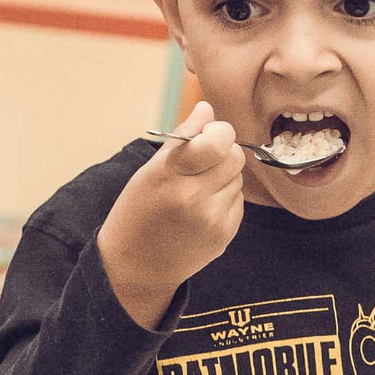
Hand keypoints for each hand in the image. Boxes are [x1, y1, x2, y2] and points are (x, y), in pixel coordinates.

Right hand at [97, 100, 245, 329]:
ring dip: (223, 177)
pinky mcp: (225, 235)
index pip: (218, 141)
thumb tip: (208, 108)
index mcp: (171, 175)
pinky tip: (202, 209)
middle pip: (235, 156)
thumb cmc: (139, 210)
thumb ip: (183, 137)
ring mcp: (212, 220)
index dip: (219, 132)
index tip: (208, 136)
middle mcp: (194, 198)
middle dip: (222, 152)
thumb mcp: (150, 170)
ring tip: (196, 190)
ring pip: (238, 178)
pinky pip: (238, 201)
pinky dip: (225, 199)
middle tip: (201, 163)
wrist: (136, 266)